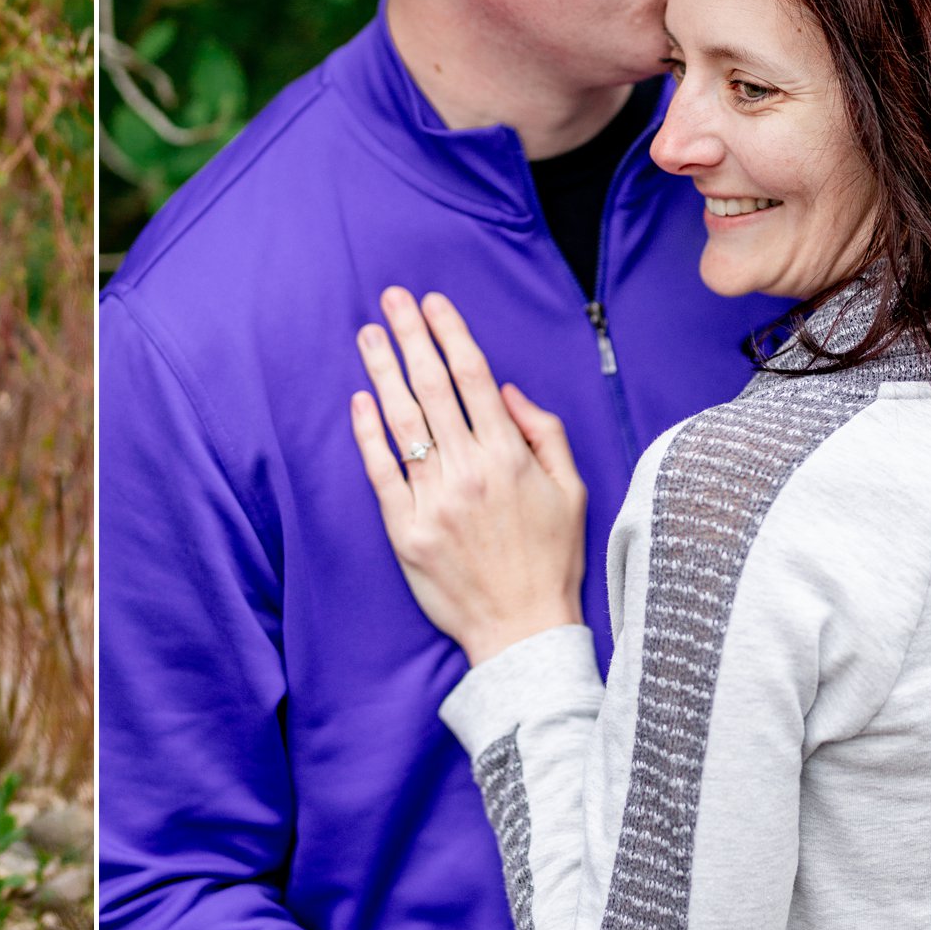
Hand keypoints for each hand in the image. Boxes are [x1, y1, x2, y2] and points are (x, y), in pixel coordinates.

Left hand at [349, 285, 586, 658]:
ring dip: (383, 372)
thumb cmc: (551, 559)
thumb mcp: (571, 490)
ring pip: (403, 422)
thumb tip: (505, 390)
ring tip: (368, 335)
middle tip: (391, 299)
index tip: (433, 303)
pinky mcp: (406, 531)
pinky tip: (359, 400)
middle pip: (433, 388)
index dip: (451, 334)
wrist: (523, 630)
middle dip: (411, 336)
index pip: (474, 378)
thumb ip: (544, 433)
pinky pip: (382, 472)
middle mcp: (470, 472)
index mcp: (511, 457)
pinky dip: (368, 434)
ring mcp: (434, 502)